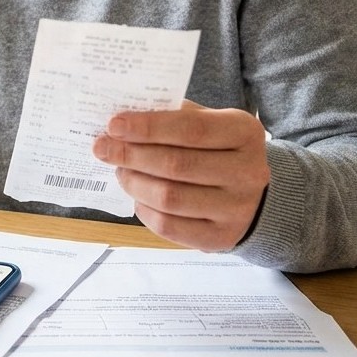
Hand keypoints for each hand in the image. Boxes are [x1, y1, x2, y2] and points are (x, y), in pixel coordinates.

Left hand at [92, 100, 268, 251]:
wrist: (252, 196)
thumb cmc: (219, 151)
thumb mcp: (210, 123)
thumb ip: (174, 117)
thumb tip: (125, 121)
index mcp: (245, 133)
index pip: (191, 129)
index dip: (148, 127)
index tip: (113, 125)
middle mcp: (248, 173)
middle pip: (176, 165)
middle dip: (131, 155)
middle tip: (103, 148)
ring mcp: (236, 209)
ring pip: (169, 198)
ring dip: (134, 182)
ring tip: (120, 171)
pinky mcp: (220, 239)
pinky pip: (169, 227)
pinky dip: (143, 209)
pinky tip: (137, 196)